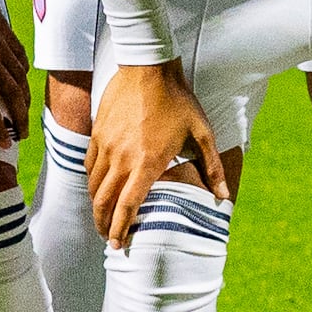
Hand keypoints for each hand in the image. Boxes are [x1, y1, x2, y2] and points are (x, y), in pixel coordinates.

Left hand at [0, 0, 30, 145]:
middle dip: (19, 117)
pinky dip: (23, 70)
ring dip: (25, 97)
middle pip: (12, 93)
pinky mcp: (4, 27)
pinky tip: (22, 77)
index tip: (3, 143)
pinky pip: (19, 54)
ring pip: (20, 75)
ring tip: (24, 112)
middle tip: (20, 135)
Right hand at [81, 59, 217, 248]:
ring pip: (93, 185)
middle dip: (103, 225)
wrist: (148, 67)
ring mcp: (106, 145)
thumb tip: (223, 196)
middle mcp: (122, 158)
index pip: (128, 206)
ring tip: (102, 218)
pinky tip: (97, 188)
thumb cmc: (178, 100)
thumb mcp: (202, 133)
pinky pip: (89, 165)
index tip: (118, 245)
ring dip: (96, 206)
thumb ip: (212, 167)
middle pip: (104, 201)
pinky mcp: (98, 133)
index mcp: (148, 163)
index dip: (121, 229)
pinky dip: (91, 182)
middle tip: (108, 239)